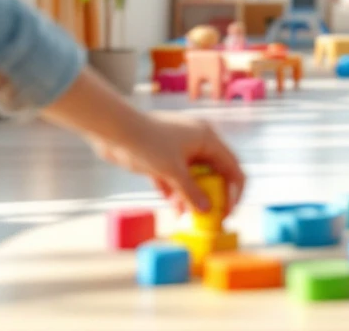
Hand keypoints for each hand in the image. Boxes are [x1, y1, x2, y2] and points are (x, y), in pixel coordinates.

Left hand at [89, 112, 245, 214]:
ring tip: (189, 217)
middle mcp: (198, 141)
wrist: (114, 130)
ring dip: (194, 196)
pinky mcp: (164, 156)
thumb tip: (207, 210)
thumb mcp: (172, 171)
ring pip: (195, 176)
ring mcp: (181, 148)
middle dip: (213, 195)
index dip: (235, 191)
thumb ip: (191, 192)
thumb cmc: (147, 143)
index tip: (229, 211)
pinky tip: (174, 208)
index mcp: (208, 138)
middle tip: (211, 217)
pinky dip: (177, 191)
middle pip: (215, 172)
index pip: (232, 166)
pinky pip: (177, 176)